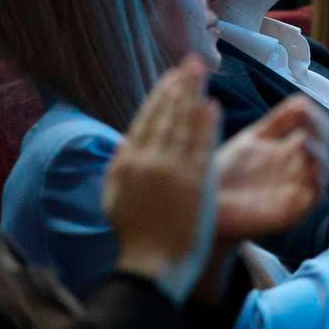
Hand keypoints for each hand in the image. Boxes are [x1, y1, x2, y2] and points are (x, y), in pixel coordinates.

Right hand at [105, 56, 219, 303]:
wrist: (152, 266)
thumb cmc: (136, 237)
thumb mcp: (117, 198)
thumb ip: (122, 167)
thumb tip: (127, 141)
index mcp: (126, 163)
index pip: (145, 120)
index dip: (160, 95)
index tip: (171, 77)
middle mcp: (146, 161)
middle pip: (164, 114)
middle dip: (178, 85)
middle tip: (191, 63)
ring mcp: (171, 169)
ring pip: (182, 123)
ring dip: (192, 95)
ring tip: (202, 74)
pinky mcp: (194, 182)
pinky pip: (201, 145)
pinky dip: (206, 123)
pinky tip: (212, 106)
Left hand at [213, 94, 328, 240]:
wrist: (205, 206)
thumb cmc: (225, 175)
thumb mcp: (251, 140)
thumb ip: (277, 122)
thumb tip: (302, 100)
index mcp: (288, 151)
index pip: (315, 130)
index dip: (315, 118)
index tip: (305, 105)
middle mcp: (297, 170)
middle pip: (324, 148)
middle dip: (321, 133)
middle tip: (309, 121)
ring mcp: (297, 190)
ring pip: (325, 171)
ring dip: (320, 155)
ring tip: (304, 140)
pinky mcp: (294, 212)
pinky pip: (315, 197)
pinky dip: (318, 182)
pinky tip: (308, 168)